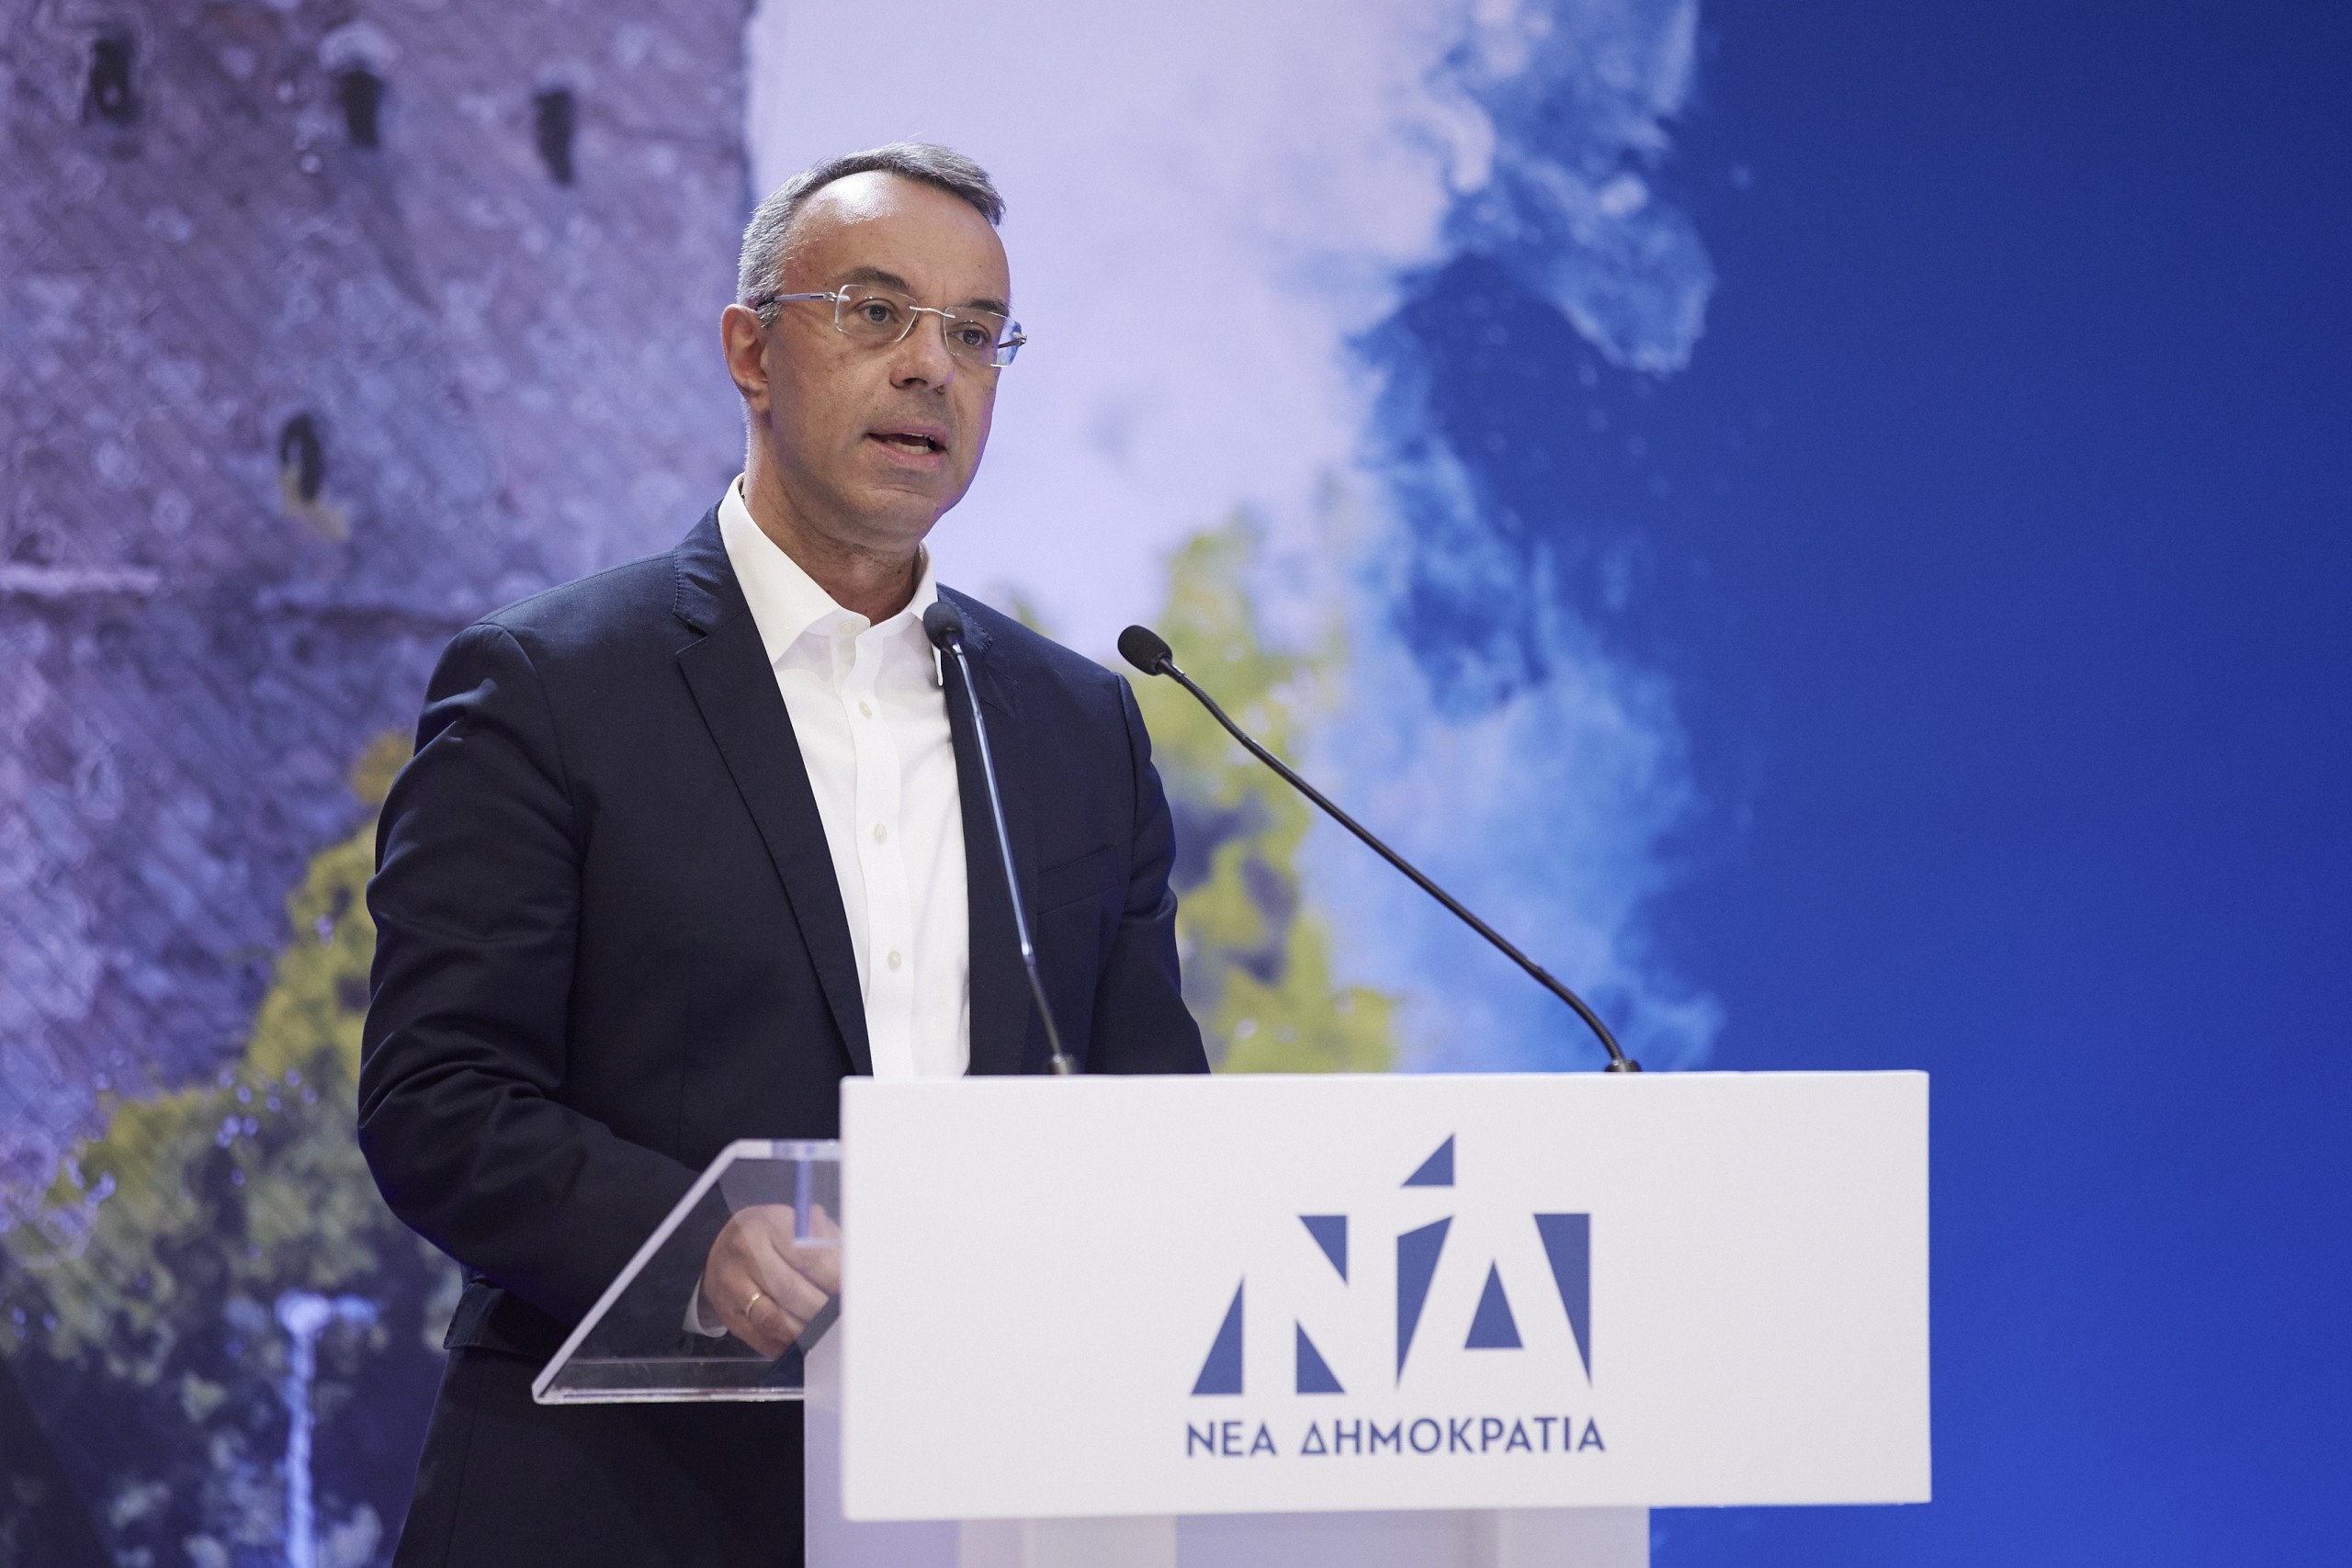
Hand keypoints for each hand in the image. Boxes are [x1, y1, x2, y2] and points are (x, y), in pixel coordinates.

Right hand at [699, 1202, 841, 1357]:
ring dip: (804, 1331)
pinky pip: (759, 1337)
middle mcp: (746, 1251)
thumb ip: (826, 1240)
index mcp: (770, 1223)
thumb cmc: (772, 1236)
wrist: (723, 1245)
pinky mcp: (726, 1312)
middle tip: (839, 1316)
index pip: (808, 1256)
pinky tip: (800, 1341)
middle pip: (791, 1291)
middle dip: (821, 1309)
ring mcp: (731, 1284)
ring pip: (773, 1319)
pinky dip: (784, 1345)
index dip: (834, 1279)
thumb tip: (851, 1267)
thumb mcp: (798, 1224)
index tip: (849, 1291)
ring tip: (823, 1330)